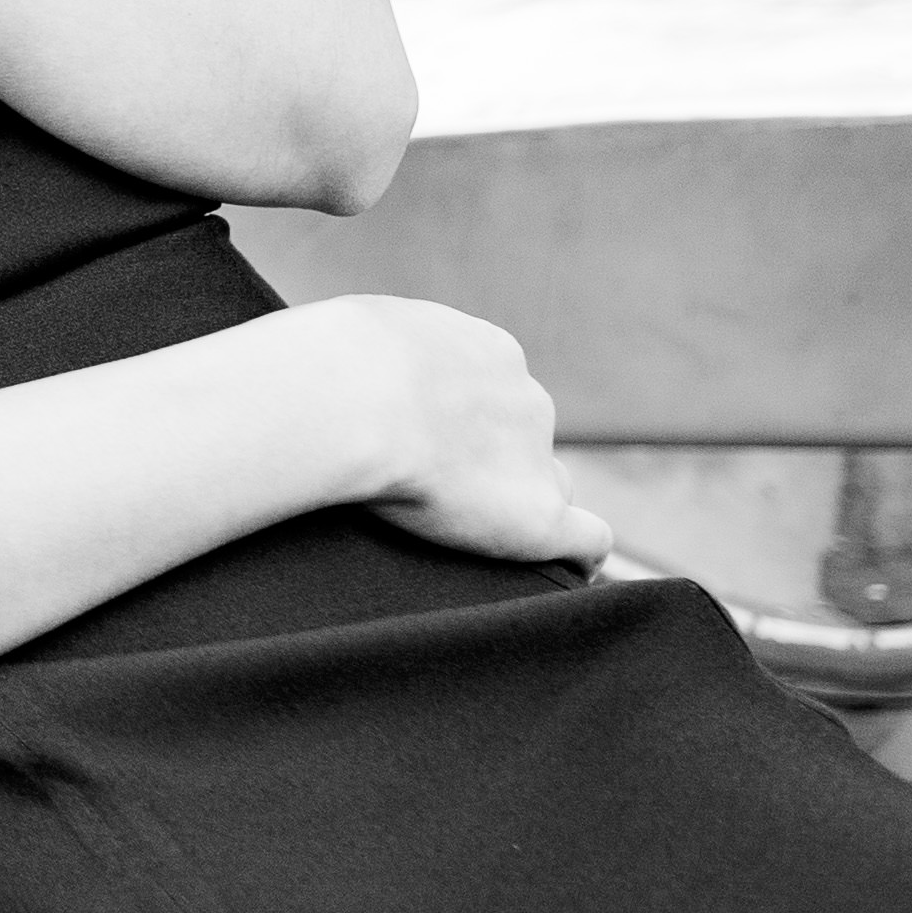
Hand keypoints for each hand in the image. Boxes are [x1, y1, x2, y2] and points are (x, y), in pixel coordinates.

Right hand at [299, 294, 612, 568]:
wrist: (345, 398)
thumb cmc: (325, 367)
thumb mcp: (353, 337)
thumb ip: (374, 359)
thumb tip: (340, 376)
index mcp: (485, 351)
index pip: (493, 395)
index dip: (462, 426)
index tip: (424, 446)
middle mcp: (524, 398)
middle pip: (525, 443)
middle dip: (492, 465)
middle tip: (431, 493)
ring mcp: (536, 458)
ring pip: (546, 488)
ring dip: (517, 508)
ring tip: (470, 538)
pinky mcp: (537, 517)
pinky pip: (586, 539)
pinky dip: (577, 558)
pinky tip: (565, 574)